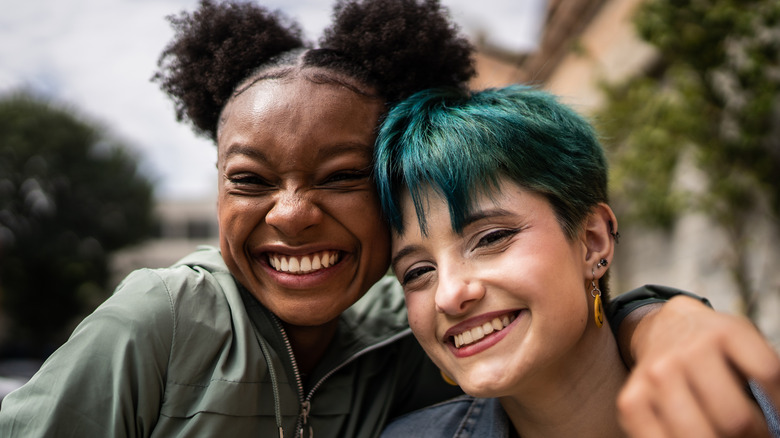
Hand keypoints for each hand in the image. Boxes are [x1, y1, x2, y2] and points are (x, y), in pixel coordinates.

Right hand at [617, 295, 779, 436]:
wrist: (663, 327)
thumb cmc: (712, 345)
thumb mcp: (743, 341)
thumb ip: (763, 372)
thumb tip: (776, 416)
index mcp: (724, 332)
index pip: (769, 374)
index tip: (779, 419)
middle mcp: (686, 352)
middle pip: (735, 420)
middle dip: (752, 435)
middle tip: (752, 434)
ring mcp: (656, 376)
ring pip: (700, 436)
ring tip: (723, 434)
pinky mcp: (631, 400)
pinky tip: (689, 435)